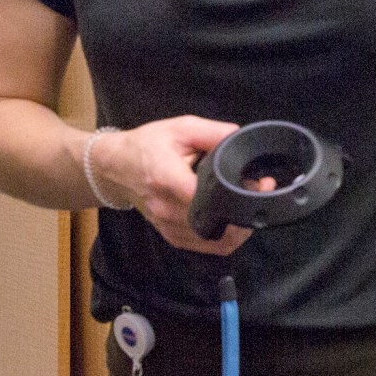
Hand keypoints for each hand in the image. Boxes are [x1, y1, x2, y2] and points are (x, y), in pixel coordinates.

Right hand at [89, 116, 253, 255]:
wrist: (116, 167)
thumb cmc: (147, 145)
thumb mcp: (180, 128)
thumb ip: (212, 132)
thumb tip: (239, 138)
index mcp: (167, 178)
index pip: (206, 199)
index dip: (237, 195)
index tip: (257, 183)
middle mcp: (167, 208)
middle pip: (215, 224)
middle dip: (244, 211)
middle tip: (258, 190)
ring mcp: (168, 226)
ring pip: (215, 242)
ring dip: (239, 227)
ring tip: (246, 203)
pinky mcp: (171, 236)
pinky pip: (205, 247)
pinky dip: (225, 237)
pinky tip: (231, 218)